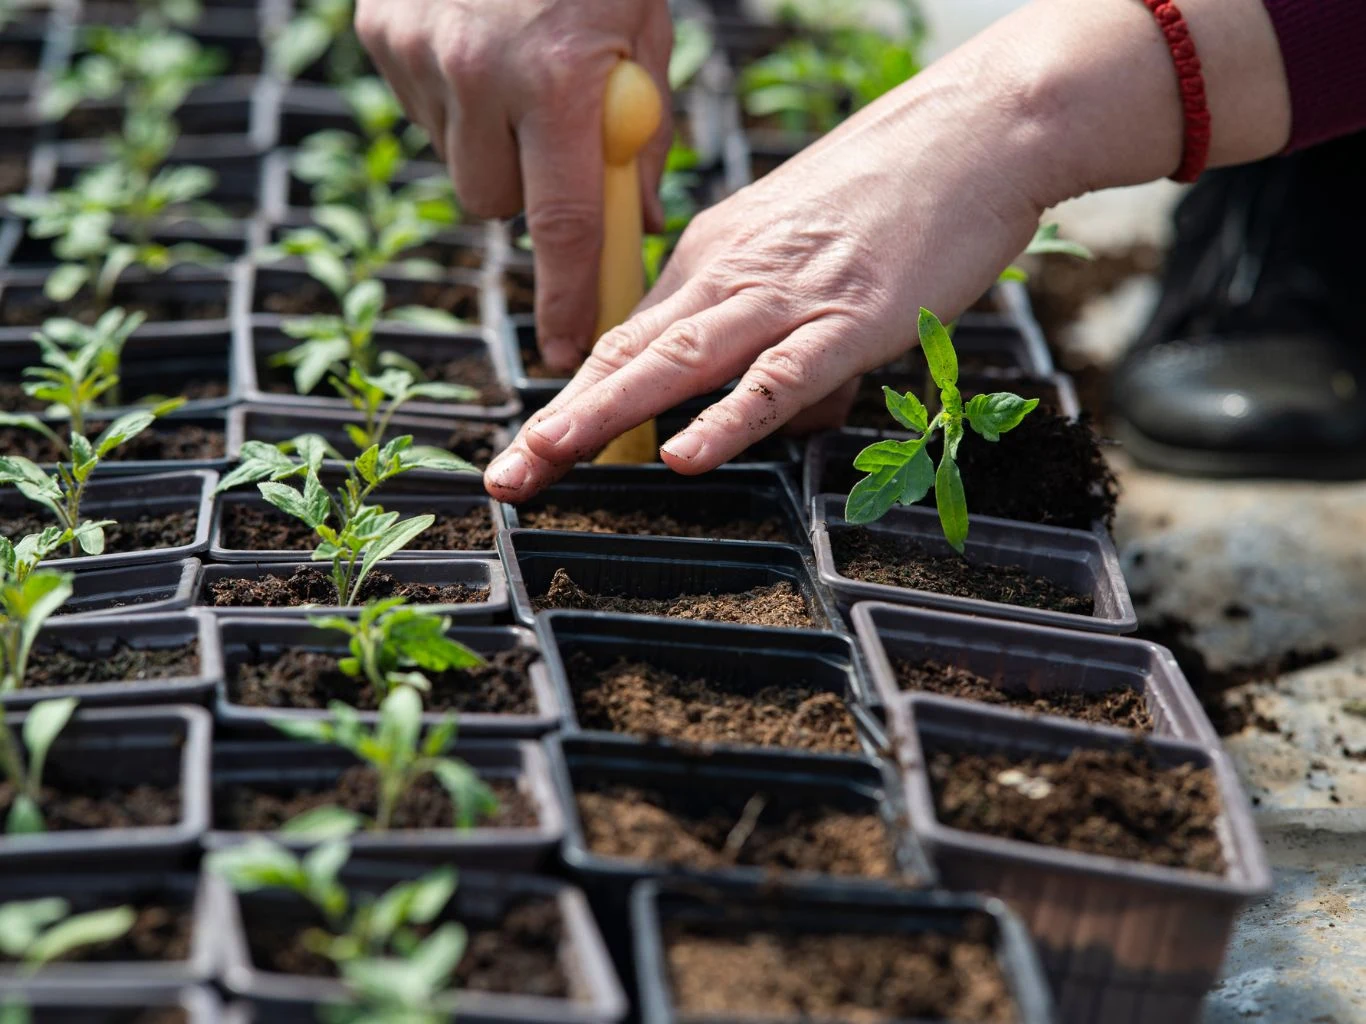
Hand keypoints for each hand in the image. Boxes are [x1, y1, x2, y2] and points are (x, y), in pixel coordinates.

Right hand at [355, 0, 673, 370]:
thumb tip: (636, 219)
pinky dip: (453, 102)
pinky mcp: (380, 34)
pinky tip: (475, 46)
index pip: (564, 225)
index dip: (567, 298)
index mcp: (556, 78)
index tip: (567, 352)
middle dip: (527, 195)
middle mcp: (478, 73)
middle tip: (550, 141)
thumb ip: (642, 132)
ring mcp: (418, 53)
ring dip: (490, 147)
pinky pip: (423, 112)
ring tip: (513, 74)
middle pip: (494, 204)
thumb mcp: (644, 32)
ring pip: (457, 162)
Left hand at [482, 41, 1054, 501]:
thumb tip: (761, 411)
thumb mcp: (804, 252)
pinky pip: (777, 377)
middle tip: (508, 474)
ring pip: (680, 361)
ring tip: (549, 458)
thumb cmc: (896, 190)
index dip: (575, 393)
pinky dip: (728, 418)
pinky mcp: (849, 319)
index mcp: (717, 254)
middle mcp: (734, 272)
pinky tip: (683, 453)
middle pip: (631, 352)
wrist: (975, 130)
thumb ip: (771, 329)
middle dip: (561, 419)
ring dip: (606, 413)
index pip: (630, 335)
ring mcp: (788, 295)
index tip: (535, 444)